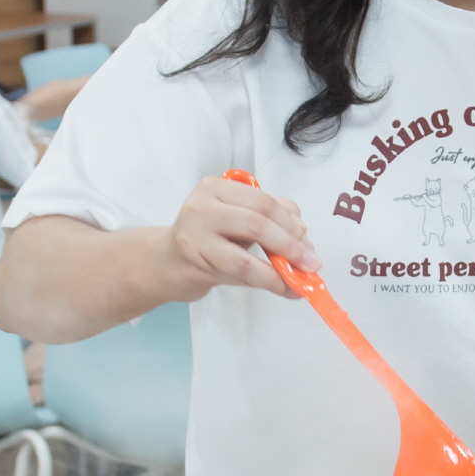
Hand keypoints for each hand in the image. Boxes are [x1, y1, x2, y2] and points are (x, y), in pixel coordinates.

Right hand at [170, 172, 315, 300]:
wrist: (165, 265)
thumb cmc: (205, 241)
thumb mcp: (236, 222)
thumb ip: (268, 219)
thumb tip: (303, 232)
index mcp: (217, 187)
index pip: (263, 200)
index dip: (291, 222)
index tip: (307, 241)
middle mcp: (204, 203)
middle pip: (259, 218)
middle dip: (290, 242)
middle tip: (309, 261)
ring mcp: (196, 230)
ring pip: (250, 242)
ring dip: (281, 263)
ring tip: (299, 276)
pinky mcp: (196, 257)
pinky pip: (241, 268)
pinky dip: (267, 279)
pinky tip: (282, 287)